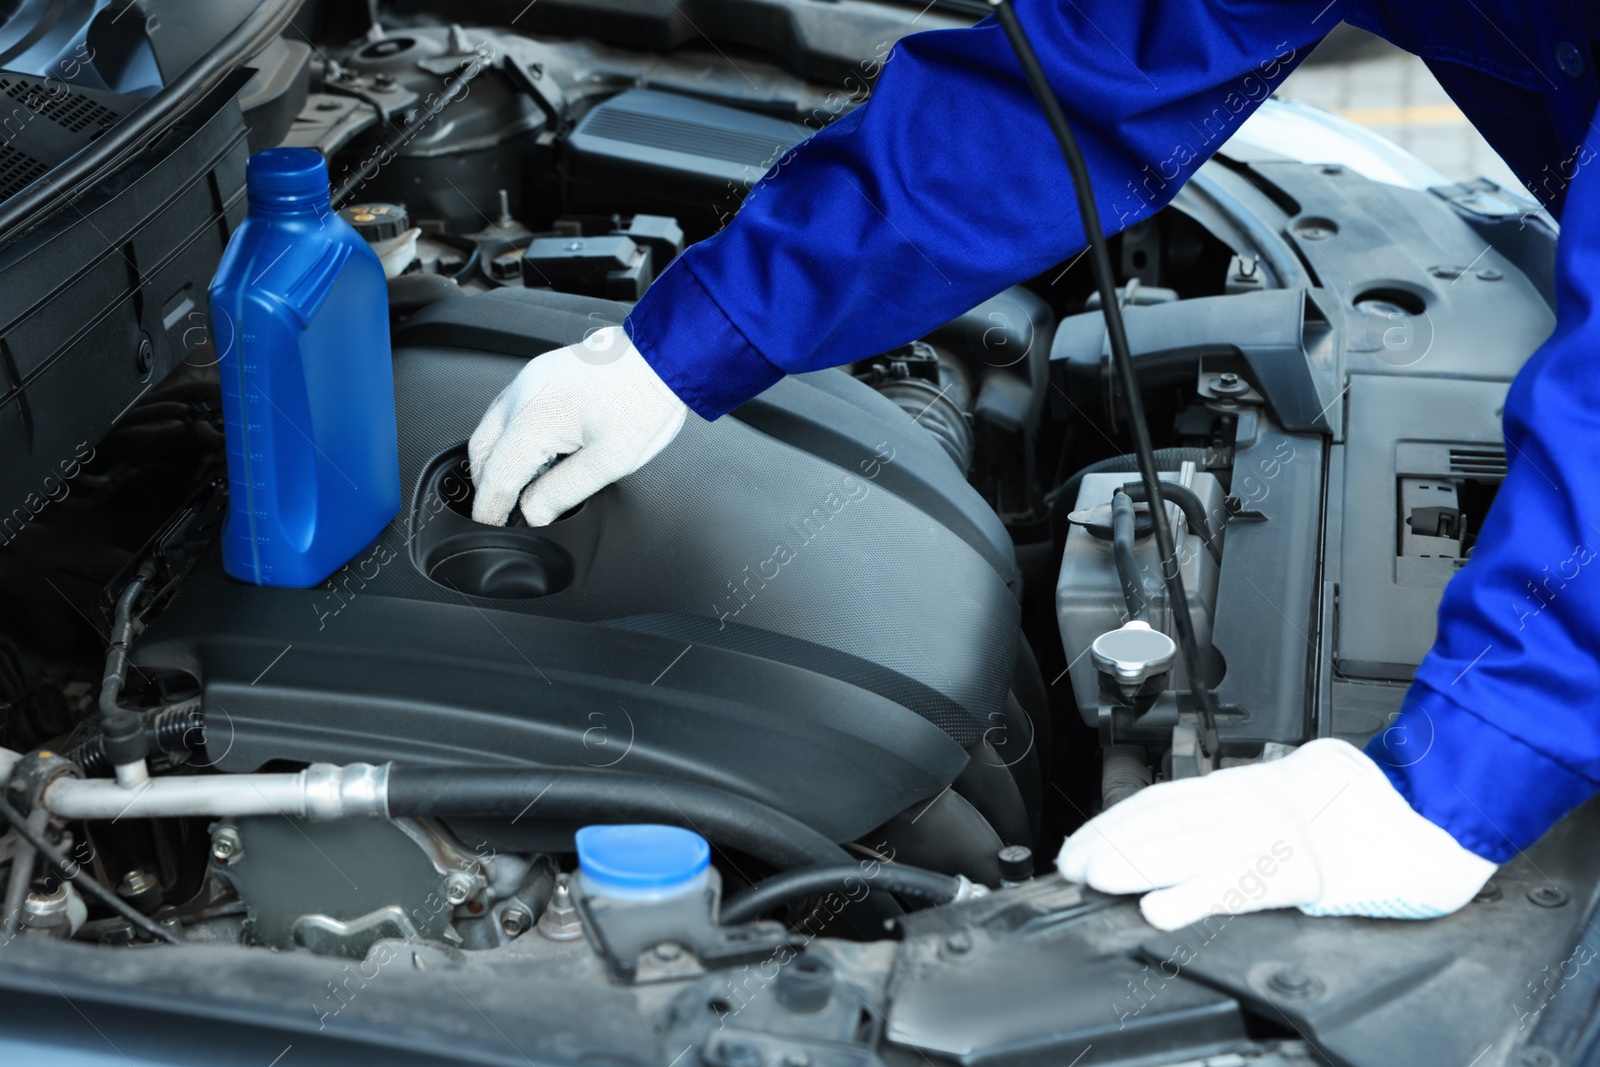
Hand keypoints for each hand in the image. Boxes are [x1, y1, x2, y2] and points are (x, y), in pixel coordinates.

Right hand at [468, 326, 688, 525]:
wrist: (663, 356)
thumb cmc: (645, 401)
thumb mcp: (608, 462)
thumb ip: (563, 492)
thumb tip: (534, 512)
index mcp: (535, 417)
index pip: (497, 475)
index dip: (492, 508)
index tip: (492, 526)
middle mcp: (523, 394)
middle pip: (481, 450)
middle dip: (486, 484)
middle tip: (501, 511)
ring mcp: (528, 379)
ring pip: (490, 427)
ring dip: (495, 459)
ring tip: (516, 486)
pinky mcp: (539, 373)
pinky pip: (507, 409)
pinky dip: (508, 436)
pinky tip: (531, 452)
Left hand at [1056, 738, 1495, 929]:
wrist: (1431, 808)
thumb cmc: (1367, 805)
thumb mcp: (1292, 791)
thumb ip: (1245, 805)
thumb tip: (1200, 823)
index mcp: (1249, 787)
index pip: (1165, 800)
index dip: (1116, 821)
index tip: (1080, 842)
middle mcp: (1253, 804)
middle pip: (1167, 820)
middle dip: (1113, 842)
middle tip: (1071, 865)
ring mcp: (1277, 834)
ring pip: (1192, 847)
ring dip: (1137, 864)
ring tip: (1095, 879)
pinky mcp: (1303, 869)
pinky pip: (1240, 884)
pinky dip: (1196, 896)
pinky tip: (1162, 910)